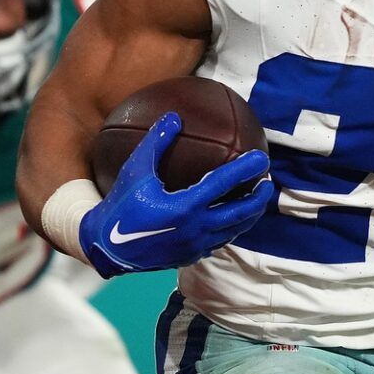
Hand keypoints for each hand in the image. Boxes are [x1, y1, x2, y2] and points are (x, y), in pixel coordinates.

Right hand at [79, 113, 272, 277]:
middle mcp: (195, 229)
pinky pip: (218, 241)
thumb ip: (156, 143)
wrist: (105, 247)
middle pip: (240, 213)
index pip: (224, 184)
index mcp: (185, 207)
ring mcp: (195, 246)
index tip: (262, 157)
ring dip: (249, 215)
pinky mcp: (191, 257)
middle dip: (259, 198)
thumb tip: (174, 116)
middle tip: (268, 182)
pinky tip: (232, 219)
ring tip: (257, 201)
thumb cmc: (119, 205)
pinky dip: (230, 229)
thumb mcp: (135, 170)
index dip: (246, 169)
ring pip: (233, 231)